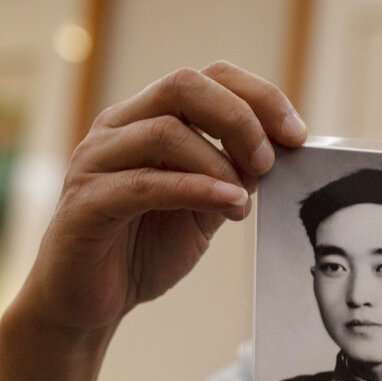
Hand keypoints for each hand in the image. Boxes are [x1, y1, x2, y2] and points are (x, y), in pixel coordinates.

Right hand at [11, 62, 306, 334]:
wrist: (91, 304)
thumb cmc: (146, 248)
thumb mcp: (206, 205)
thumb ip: (235, 174)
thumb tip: (283, 149)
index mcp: (148, 117)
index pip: (210, 76)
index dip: (260, 97)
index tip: (297, 135)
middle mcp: (118, 126)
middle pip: (184, 85)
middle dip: (241, 119)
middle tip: (268, 162)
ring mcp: (95, 160)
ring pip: (166, 132)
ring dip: (221, 164)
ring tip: (243, 202)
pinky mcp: (84, 202)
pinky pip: (144, 184)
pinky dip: (196, 190)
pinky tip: (228, 206)